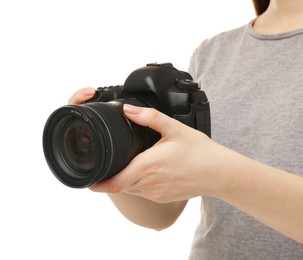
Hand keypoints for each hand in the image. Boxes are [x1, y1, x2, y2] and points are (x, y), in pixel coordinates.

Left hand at [89, 104, 229, 202]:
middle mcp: (149, 183)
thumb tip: (128, 109)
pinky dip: (137, 184)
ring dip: (124, 180)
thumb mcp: (174, 128)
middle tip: (106, 165)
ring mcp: (156, 193)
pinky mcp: (162, 197)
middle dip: (109, 178)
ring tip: (126, 165)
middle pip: (119, 186)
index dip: (98, 184)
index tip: (88, 180)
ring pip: (130, 189)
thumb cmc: (199, 151)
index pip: (114, 182)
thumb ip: (149, 117)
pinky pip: (142, 192)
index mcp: (148, 165)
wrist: (218, 172)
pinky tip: (145, 171)